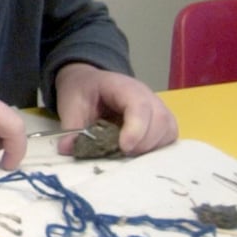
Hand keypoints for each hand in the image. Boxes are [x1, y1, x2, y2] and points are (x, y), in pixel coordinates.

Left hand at [53, 62, 178, 155]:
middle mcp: (147, 96)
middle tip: (121, 153)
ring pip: (168, 130)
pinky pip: (168, 138)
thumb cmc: (82, 91)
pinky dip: (157, 150)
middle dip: (144, 143)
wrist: (88, 82)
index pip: (140, 105)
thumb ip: (71, 127)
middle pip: (160, 120)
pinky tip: (137, 154)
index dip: (136, 128)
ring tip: (127, 154)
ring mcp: (156, 108)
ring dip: (151, 148)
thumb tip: (67, 149)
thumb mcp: (70, 104)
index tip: (124, 147)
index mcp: (123, 87)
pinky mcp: (160, 123)